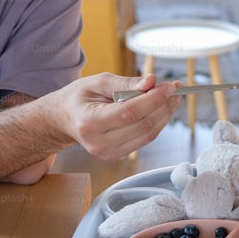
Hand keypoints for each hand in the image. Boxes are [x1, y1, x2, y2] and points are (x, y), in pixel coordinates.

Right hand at [57, 73, 180, 159]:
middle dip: (163, 105)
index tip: (170, 86)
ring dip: (164, 114)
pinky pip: (144, 139)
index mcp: (90, 122)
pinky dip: (157, 123)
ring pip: (148, 135)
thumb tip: (151, 82)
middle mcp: (99, 143)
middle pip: (142, 125)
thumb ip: (125, 83)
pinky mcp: (117, 155)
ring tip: (172, 97)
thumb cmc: (79, 98)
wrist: (64, 119)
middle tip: (174, 88)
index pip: (129, 112)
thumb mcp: (98, 82)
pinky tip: (161, 108)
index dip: (153, 99)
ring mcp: (108, 153)